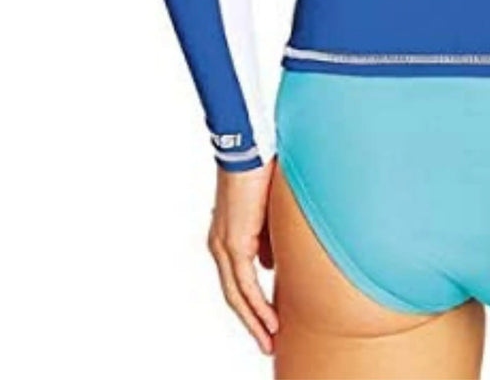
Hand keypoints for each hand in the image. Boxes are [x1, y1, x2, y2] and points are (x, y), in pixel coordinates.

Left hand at [208, 162, 278, 353]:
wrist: (250, 148)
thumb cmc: (261, 168)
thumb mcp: (267, 211)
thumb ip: (267, 238)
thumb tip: (271, 264)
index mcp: (225, 235)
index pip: (236, 278)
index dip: (251, 302)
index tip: (267, 319)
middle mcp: (219, 244)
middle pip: (233, 294)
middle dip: (251, 321)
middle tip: (267, 341)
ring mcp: (223, 245)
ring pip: (237, 295)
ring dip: (255, 320)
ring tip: (269, 340)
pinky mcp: (233, 243)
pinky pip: (245, 285)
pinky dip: (258, 307)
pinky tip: (270, 322)